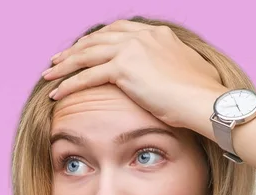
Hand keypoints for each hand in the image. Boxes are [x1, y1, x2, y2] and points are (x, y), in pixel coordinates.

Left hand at [42, 19, 225, 135]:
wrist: (206, 101)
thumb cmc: (202, 96)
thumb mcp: (189, 74)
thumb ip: (175, 69)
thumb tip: (174, 79)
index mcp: (157, 35)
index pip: (118, 32)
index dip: (98, 42)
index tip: (85, 51)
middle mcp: (142, 36)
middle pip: (98, 39)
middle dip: (76, 50)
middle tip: (59, 60)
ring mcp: (132, 50)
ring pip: (88, 54)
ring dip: (66, 64)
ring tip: (50, 74)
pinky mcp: (125, 68)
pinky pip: (89, 75)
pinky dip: (70, 83)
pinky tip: (57, 92)